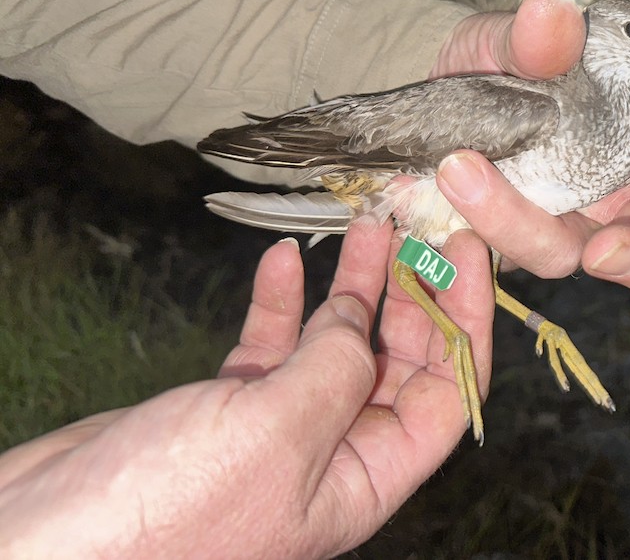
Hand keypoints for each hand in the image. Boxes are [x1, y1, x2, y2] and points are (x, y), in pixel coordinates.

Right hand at [0, 222, 493, 558]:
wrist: (43, 543)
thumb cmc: (168, 513)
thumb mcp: (277, 435)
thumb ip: (336, 370)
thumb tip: (363, 319)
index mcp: (364, 479)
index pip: (448, 393)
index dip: (466, 320)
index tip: (467, 251)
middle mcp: (332, 454)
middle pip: (397, 360)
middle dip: (411, 290)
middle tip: (415, 223)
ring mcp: (278, 428)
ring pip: (335, 343)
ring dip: (353, 283)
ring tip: (365, 220)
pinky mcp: (225, 408)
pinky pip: (271, 344)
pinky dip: (282, 298)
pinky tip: (281, 258)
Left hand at [429, 0, 629, 288]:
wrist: (415, 106)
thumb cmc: (486, 65)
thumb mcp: (505, 39)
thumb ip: (532, 35)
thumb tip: (553, 10)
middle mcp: (614, 180)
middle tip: (609, 253)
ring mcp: (568, 219)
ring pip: (576, 252)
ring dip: (525, 219)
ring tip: (464, 167)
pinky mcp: (516, 243)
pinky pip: (516, 249)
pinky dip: (489, 217)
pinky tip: (456, 176)